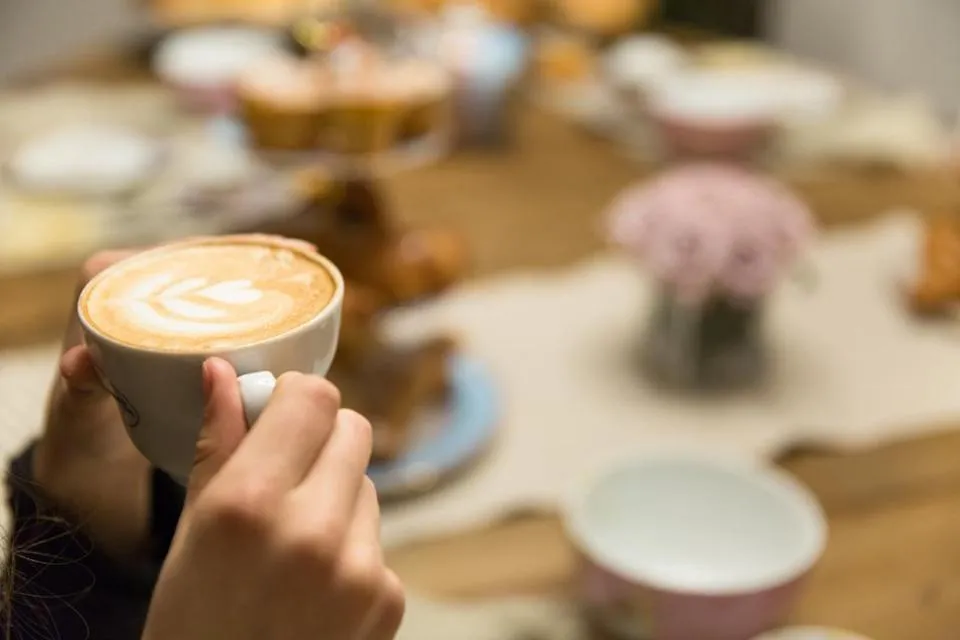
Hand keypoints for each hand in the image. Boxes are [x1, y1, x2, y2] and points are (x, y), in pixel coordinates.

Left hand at [35, 235, 320, 560]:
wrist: (90, 464)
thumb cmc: (81, 434)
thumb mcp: (78, 412)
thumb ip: (79, 389)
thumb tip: (82, 363)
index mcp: (106, 288)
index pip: (173, 253)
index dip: (224, 246)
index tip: (266, 250)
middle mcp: (140, 290)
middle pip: (209, 262)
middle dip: (258, 256)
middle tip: (304, 259)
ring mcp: (168, 313)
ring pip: (224, 284)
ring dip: (268, 276)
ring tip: (311, 274)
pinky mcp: (188, 336)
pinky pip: (229, 312)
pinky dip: (264, 306)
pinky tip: (300, 305)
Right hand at [143, 359, 404, 639]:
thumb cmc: (192, 623)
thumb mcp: (189, 535)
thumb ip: (217, 447)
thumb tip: (223, 372)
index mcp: (248, 505)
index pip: (313, 397)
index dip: (296, 396)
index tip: (278, 412)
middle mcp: (312, 529)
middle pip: (352, 428)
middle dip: (320, 438)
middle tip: (286, 471)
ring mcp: (360, 566)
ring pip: (366, 481)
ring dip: (337, 493)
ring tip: (293, 542)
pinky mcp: (390, 595)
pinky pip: (377, 536)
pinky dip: (352, 544)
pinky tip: (315, 583)